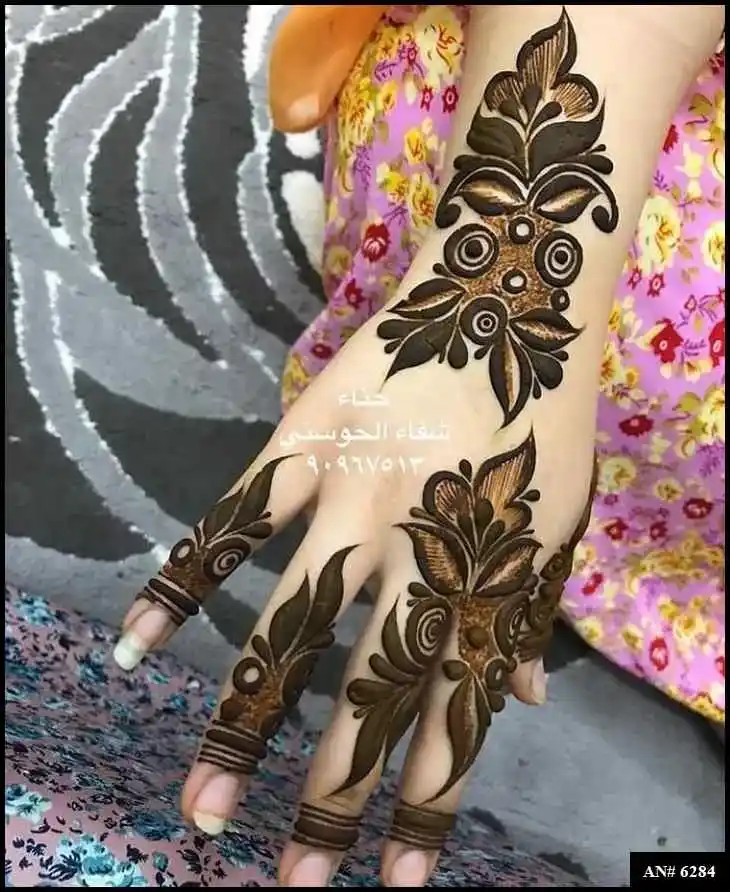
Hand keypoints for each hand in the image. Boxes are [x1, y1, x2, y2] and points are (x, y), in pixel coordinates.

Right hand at [115, 312, 595, 886]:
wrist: (515, 283)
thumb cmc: (545, 406)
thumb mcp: (560, 515)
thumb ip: (537, 612)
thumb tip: (527, 702)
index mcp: (489, 576)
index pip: (458, 721)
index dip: (428, 810)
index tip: (396, 884)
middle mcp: (419, 555)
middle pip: (368, 700)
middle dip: (331, 801)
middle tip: (291, 883)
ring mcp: (354, 501)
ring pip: (289, 632)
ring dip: (244, 728)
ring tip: (204, 809)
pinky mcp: (304, 447)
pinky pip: (231, 525)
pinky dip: (180, 584)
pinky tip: (143, 647)